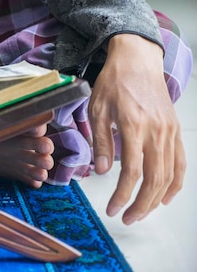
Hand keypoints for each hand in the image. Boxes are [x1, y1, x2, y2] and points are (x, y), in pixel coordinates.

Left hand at [89, 34, 184, 224]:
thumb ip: (100, 141)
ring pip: (169, 175)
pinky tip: (165, 196)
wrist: (137, 60)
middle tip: (126, 217)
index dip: (122, 195)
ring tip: (141, 212)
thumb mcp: (97, 109)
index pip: (131, 172)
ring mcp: (169, 132)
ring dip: (156, 198)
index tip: (111, 208)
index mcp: (133, 126)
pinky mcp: (175, 130)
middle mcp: (156, 131)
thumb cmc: (113, 82)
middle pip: (154, 179)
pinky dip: (175, 183)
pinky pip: (180, 162)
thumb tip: (100, 171)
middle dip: (140, 204)